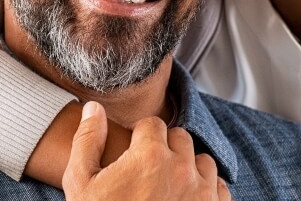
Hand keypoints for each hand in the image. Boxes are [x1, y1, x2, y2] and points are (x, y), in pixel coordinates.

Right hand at [64, 101, 230, 200]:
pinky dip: (205, 191)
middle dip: (164, 149)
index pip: (152, 124)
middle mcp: (182, 169)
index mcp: (150, 155)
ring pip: (202, 161)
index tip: (131, 154)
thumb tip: (92, 108)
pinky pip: (219, 188)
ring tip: (166, 188)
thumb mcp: (81, 183)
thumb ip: (86, 140)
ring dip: (187, 168)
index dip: (138, 137)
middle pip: (180, 138)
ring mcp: (204, 193)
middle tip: (146, 173)